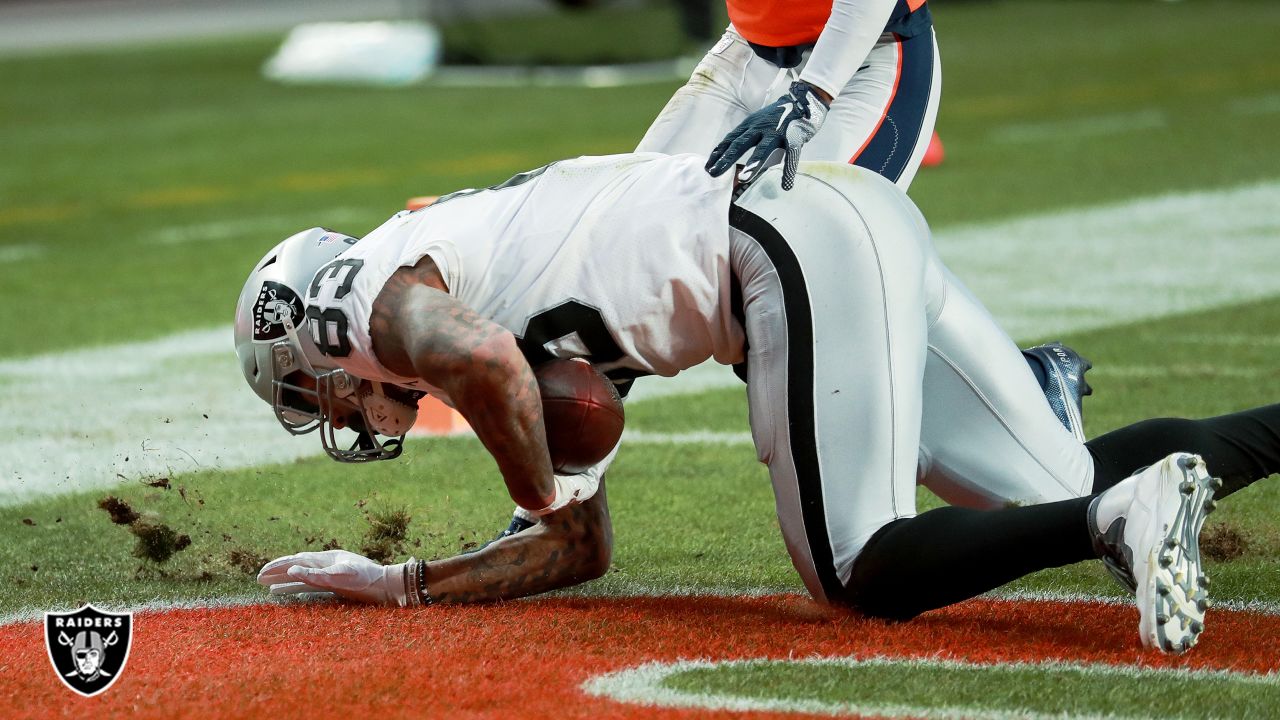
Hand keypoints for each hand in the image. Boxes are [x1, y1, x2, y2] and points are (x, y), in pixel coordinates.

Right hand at [257, 549, 417, 605]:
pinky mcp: (336, 585)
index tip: (261, 573)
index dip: (278, 567)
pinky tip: (292, 592)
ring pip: (302, 577)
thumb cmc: (366, 578)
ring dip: (285, 581)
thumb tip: (291, 570)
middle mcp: (326, 564)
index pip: (296, 561)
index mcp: (325, 558)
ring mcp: (330, 574)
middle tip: (258, 579)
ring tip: (268, 588)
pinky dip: (299, 588)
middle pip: (296, 567)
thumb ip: (316, 574)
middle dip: (277, 572)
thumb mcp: (340, 576)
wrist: (386, 585)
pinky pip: (311, 586)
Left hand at [705, 80, 829, 190]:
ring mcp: (777, 131)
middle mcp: (760, 127)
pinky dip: (789, 171)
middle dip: (726, 159)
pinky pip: (792, 155)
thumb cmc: (777, 117)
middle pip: (740, 144)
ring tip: (744, 178)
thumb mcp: (757, 124)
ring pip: (764, 148)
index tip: (707, 166)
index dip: (718, 153)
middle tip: (713, 173)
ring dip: (753, 163)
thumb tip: (730, 156)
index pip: (730, 139)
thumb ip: (746, 139)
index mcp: (750, 125)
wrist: (804, 100)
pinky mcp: (795, 136)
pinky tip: (786, 185)